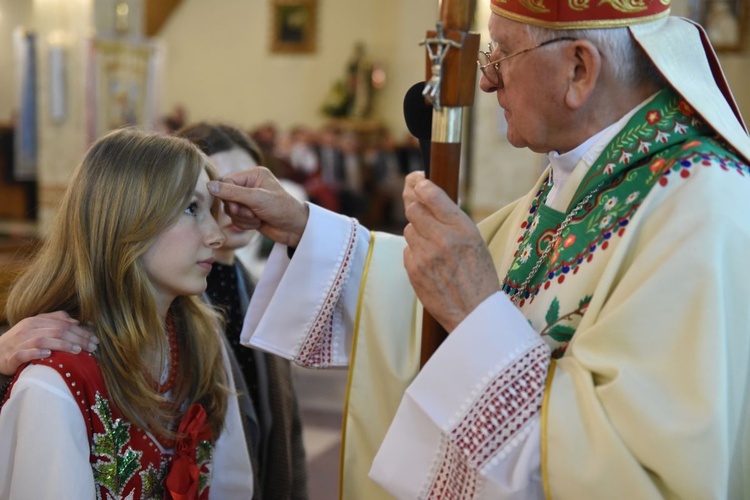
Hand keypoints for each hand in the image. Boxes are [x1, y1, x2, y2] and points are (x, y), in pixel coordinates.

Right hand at [0, 311, 97, 375]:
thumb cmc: (20, 341)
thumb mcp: (36, 328)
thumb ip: (55, 321)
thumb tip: (75, 321)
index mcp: (36, 321)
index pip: (63, 323)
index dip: (81, 331)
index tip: (95, 339)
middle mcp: (28, 329)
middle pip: (57, 330)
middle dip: (78, 338)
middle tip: (92, 347)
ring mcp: (19, 342)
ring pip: (43, 340)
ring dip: (62, 345)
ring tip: (77, 350)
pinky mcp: (12, 355)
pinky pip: (25, 353)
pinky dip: (37, 353)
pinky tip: (49, 354)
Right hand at [208, 167, 309, 247]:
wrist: (295, 229)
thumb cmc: (281, 209)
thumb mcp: (257, 199)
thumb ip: (232, 193)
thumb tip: (209, 186)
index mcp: (253, 174)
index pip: (227, 181)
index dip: (228, 196)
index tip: (238, 206)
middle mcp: (250, 185)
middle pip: (226, 197)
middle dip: (238, 209)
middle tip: (252, 214)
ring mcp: (249, 200)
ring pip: (230, 210)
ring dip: (242, 218)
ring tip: (258, 218)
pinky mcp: (249, 213)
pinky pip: (236, 219)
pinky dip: (245, 224)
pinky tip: (258, 223)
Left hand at [402, 172, 500, 331]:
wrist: (474, 312)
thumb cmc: (479, 275)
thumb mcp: (476, 240)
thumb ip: (452, 219)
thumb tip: (426, 196)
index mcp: (462, 228)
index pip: (431, 195)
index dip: (420, 184)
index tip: (417, 181)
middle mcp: (442, 239)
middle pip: (413, 208)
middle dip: (414, 204)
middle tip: (418, 203)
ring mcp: (425, 255)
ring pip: (409, 229)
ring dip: (417, 231)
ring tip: (432, 243)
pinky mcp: (413, 270)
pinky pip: (407, 250)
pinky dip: (415, 251)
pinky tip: (429, 261)